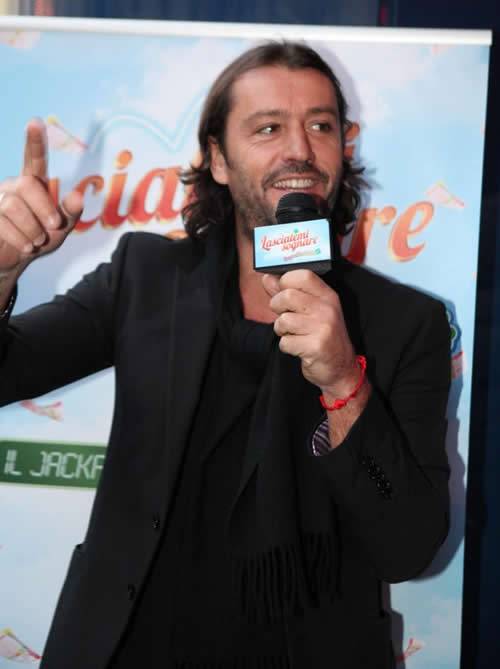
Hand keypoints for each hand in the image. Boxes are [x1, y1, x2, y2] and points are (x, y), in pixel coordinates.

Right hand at [0, 119, 82, 275]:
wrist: (16, 261)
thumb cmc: (39, 240)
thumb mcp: (61, 229)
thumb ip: (70, 213)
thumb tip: (79, 196)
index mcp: (33, 184)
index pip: (34, 159)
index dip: (35, 142)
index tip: (35, 122)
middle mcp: (13, 186)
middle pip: (27, 185)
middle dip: (45, 208)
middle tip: (54, 226)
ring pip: (14, 206)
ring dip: (32, 229)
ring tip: (37, 241)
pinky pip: (3, 223)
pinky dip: (21, 239)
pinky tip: (27, 246)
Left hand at [262, 269, 358, 394]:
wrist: (340, 368)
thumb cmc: (322, 337)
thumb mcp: (310, 311)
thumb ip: (287, 293)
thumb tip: (267, 278)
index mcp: (327, 296)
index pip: (303, 275)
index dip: (286, 281)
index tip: (283, 291)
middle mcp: (327, 309)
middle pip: (288, 295)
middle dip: (277, 307)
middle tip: (285, 317)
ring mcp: (323, 327)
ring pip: (284, 320)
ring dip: (281, 330)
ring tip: (294, 334)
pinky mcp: (316, 346)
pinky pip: (285, 342)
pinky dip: (287, 347)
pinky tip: (298, 348)